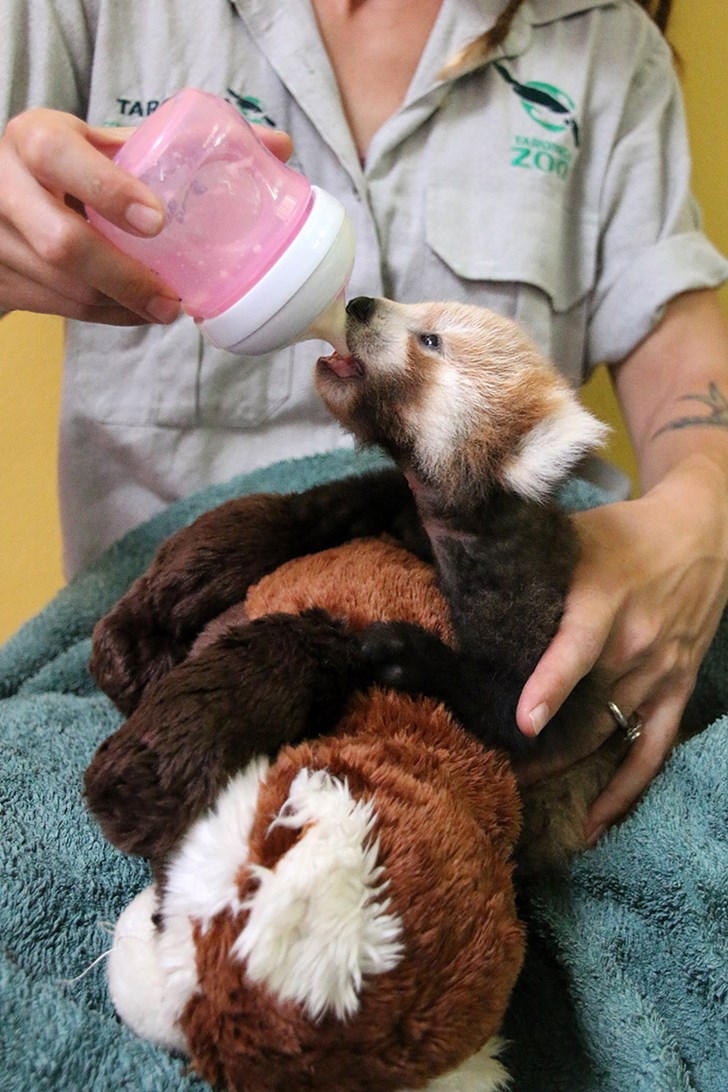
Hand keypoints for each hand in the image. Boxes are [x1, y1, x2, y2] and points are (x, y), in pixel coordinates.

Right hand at [0, 108, 291, 323]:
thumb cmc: (64, 168)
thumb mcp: (97, 143)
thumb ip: (171, 146)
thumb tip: (278, 147)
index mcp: (34, 140)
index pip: (60, 158)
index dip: (109, 191)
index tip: (157, 221)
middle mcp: (7, 187)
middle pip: (64, 245)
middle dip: (125, 278)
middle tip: (173, 300)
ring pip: (66, 289)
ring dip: (121, 306)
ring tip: (163, 309)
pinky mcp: (4, 282)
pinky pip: (62, 310)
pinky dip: (105, 314)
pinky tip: (134, 312)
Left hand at [516, 457, 727, 839]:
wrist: (703, 535)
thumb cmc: (624, 533)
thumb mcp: (573, 535)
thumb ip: (526, 561)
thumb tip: (460, 565)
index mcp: (604, 601)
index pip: (577, 649)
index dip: (550, 686)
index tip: (524, 721)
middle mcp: (634, 645)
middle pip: (583, 709)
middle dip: (536, 745)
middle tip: (484, 769)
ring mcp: (658, 674)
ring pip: (606, 737)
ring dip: (563, 767)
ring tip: (516, 789)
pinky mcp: (675, 691)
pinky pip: (652, 752)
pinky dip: (625, 792)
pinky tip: (594, 825)